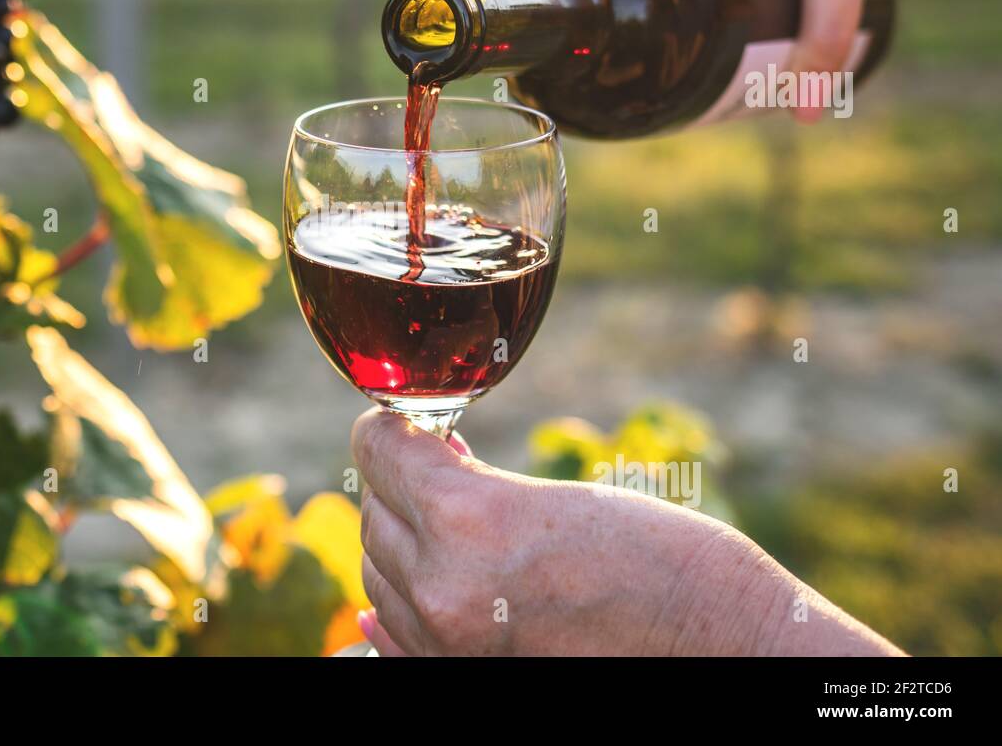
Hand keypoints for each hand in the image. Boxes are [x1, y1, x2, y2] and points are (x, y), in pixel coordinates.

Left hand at [352, 408, 902, 655]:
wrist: (724, 651)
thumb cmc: (664, 560)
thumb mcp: (557, 498)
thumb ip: (471, 486)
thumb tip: (415, 467)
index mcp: (470, 523)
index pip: (378, 450)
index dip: (391, 425)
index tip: (407, 421)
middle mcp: (445, 591)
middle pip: (375, 511)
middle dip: (401, 482)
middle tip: (440, 466)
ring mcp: (448, 646)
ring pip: (379, 570)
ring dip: (401, 538)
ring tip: (450, 523)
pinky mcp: (459, 679)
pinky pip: (392, 635)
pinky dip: (396, 603)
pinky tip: (416, 583)